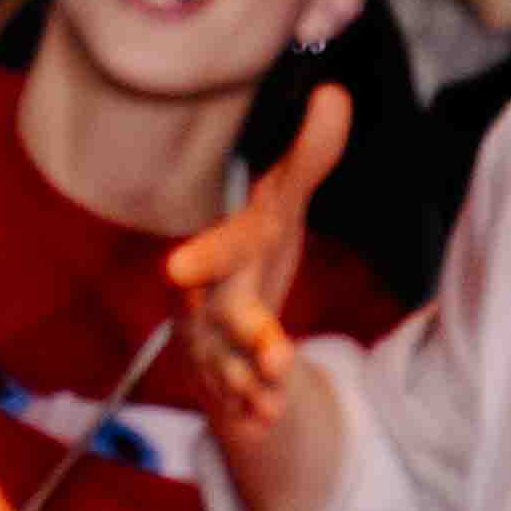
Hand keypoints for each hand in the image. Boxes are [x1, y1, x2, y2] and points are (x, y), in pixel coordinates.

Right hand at [164, 77, 352, 442]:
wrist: (217, 319)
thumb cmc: (255, 252)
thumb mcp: (283, 206)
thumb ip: (308, 157)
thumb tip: (335, 92)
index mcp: (232, 249)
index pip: (224, 249)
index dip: (205, 259)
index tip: (175, 272)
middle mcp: (212, 295)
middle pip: (223, 313)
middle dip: (245, 332)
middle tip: (272, 354)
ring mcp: (215, 342)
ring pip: (227, 363)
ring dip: (250, 380)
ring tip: (274, 396)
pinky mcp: (225, 382)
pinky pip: (236, 401)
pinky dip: (251, 410)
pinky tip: (270, 418)